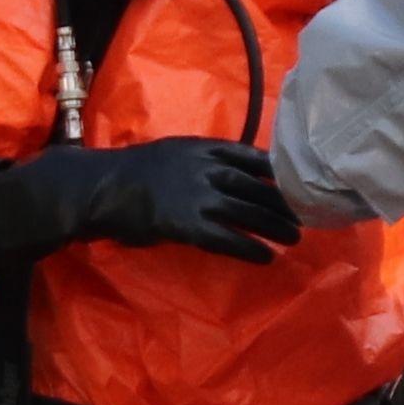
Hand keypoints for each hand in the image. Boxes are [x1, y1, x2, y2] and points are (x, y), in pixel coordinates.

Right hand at [0, 138, 301, 276]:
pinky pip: (230, 239)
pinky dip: (251, 249)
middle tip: (305, 215)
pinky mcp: (189, 224)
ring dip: (277, 226)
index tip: (297, 181)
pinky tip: (267, 257)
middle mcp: (207, 168)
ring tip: (295, 237)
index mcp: (202, 147)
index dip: (278, 171)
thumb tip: (225, 175)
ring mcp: (199, 195)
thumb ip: (199, 161)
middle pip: (259, 186)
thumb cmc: (129, 173)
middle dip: (285, 202)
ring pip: (251, 212)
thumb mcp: (170, 153)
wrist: (98, 188)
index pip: (253, 155)